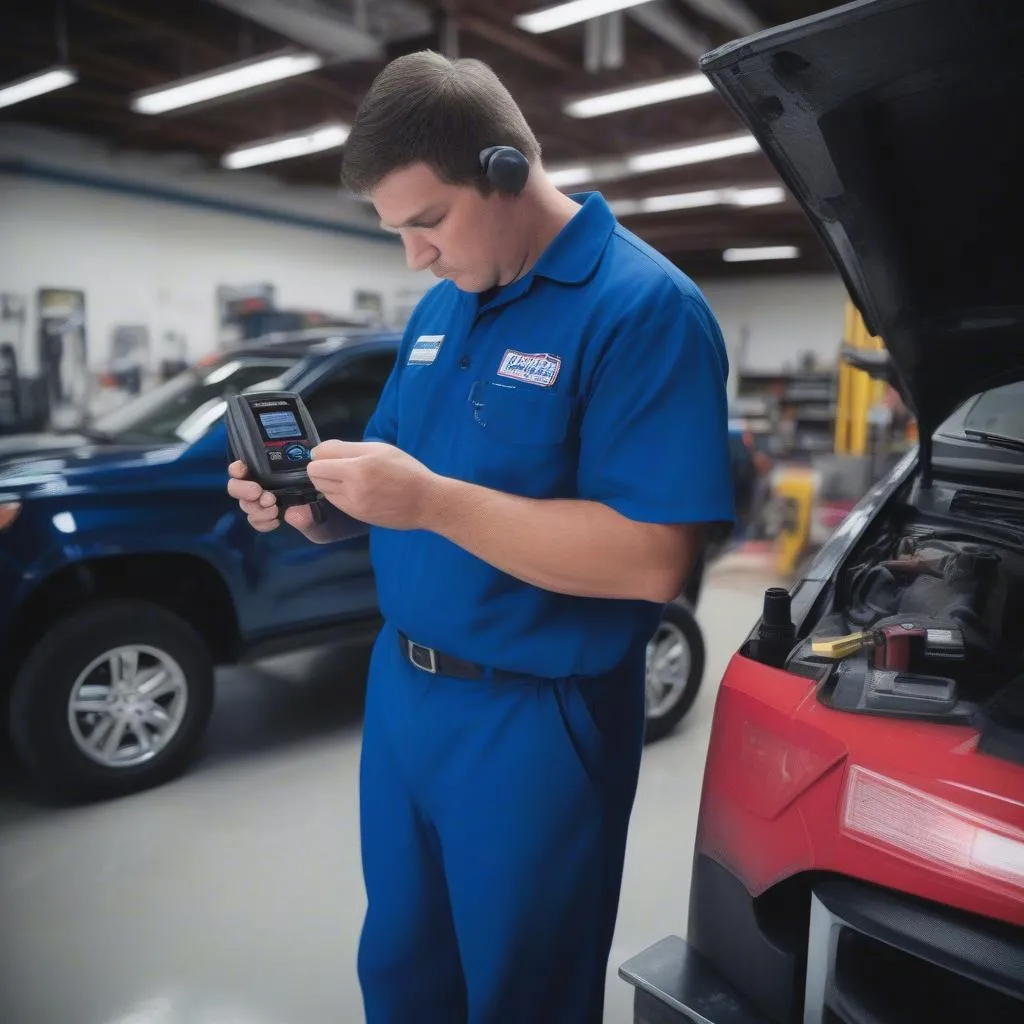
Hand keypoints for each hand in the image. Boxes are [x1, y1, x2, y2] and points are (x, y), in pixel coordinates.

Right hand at [227, 461, 321, 537]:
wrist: (326, 512)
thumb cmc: (315, 488)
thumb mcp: (312, 480)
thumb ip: (301, 478)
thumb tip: (294, 497)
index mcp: (265, 471)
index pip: (240, 467)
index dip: (237, 468)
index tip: (242, 469)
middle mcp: (258, 485)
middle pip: (235, 487)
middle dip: (244, 490)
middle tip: (262, 494)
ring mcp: (259, 503)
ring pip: (245, 506)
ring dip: (258, 509)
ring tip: (275, 509)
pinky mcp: (265, 518)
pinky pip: (255, 521)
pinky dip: (263, 522)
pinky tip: (276, 520)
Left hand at [306, 440, 439, 530]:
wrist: (426, 501)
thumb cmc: (406, 470)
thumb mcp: (380, 449)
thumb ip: (347, 448)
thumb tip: (319, 451)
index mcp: (359, 465)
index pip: (319, 457)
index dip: (322, 453)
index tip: (331, 454)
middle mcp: (352, 486)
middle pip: (315, 474)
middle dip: (322, 468)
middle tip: (339, 466)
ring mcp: (353, 503)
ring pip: (323, 489)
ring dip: (329, 482)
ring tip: (350, 479)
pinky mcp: (356, 515)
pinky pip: (335, 501)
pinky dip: (339, 494)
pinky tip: (356, 491)